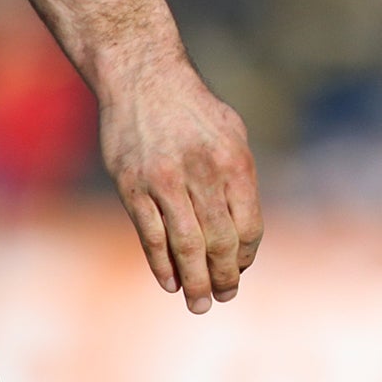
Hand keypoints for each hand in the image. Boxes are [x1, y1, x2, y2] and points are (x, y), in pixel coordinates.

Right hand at [98, 56, 262, 313]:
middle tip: (225, 296)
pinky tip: (170, 282)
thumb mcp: (232, 133)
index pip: (249, 226)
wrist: (143, 77)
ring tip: (201, 304)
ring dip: (195, 282)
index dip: (247, 255)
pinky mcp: (132, 187)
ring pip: (185, 246)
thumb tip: (245, 233)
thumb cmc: (193, 109)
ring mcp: (164, 182)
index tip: (242, 267)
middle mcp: (202, 173)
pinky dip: (162, 265)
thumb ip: (239, 179)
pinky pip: (151, 237)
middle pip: (220, 243)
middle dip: (225, 277)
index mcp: (234, 161)